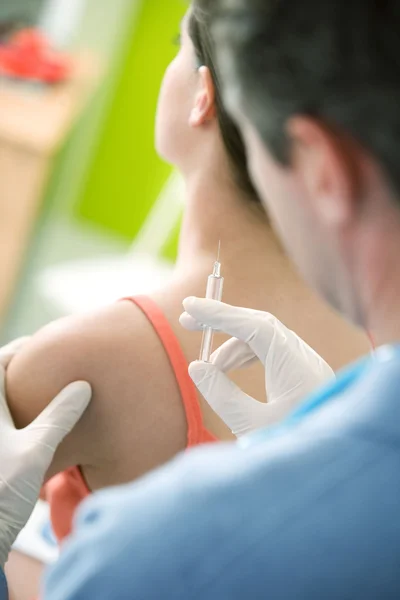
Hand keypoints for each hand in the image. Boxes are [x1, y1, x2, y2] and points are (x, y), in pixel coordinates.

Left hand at [0, 339, 90, 566]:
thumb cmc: (2, 493)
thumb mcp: (36, 449)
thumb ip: (60, 415)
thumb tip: (83, 386)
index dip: (18, 351)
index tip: (38, 344)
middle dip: (16, 368)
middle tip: (42, 363)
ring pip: (1, 406)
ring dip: (16, 393)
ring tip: (43, 389)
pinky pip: (4, 424)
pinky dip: (18, 415)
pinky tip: (39, 422)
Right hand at [180, 298, 333, 436]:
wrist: (337, 469)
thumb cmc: (295, 451)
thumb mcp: (251, 426)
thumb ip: (221, 394)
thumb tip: (196, 366)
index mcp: (296, 367)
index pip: (254, 326)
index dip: (220, 314)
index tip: (190, 307)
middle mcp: (305, 359)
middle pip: (260, 324)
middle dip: (223, 320)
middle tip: (188, 321)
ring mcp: (308, 365)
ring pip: (266, 337)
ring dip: (233, 343)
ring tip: (209, 365)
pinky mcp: (307, 375)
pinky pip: (273, 351)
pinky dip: (247, 353)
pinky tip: (229, 369)